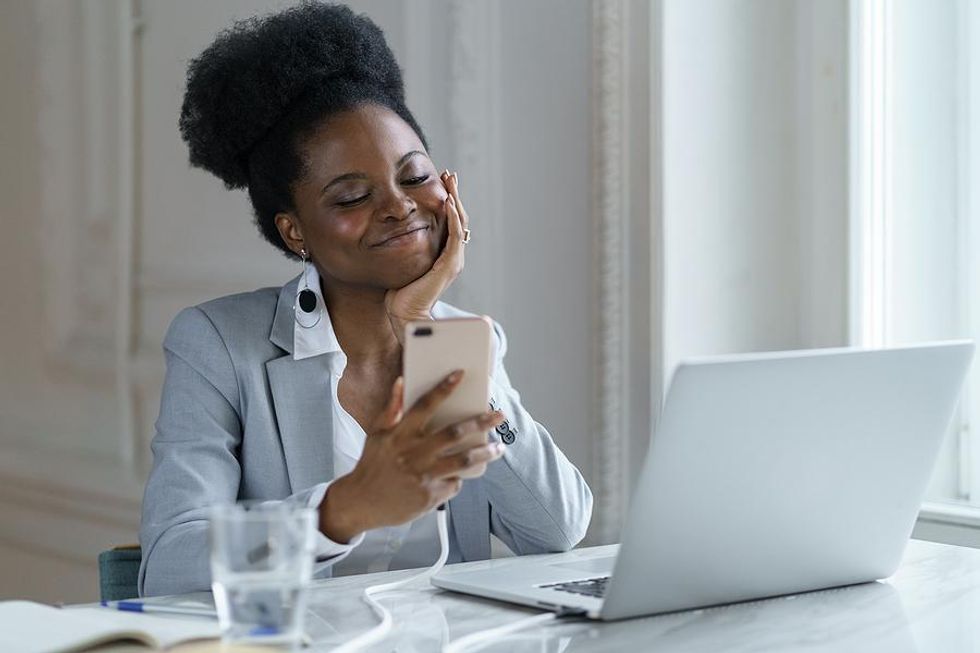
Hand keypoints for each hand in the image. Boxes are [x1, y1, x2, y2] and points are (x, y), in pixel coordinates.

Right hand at [319, 370, 503, 542]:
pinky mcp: (429, 495)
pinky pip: (454, 483)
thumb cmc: (372, 464)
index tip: (460, 374)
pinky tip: (460, 475)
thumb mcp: (376, 434)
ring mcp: (423, 476)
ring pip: (463, 460)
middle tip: (499, 415)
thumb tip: (401, 381)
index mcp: (399, 434)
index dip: (443, 388)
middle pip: (454, 433)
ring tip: (499, 447)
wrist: (361, 502)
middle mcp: (413, 453)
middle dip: (480, 422)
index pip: (424, 405)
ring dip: (485, 453)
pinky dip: (459, 478)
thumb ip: (391, 408)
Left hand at [384, 170, 468, 343]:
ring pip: (460, 223)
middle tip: (449, 175)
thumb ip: (405, 249)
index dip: (447, 201)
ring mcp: (453, 260)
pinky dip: (453, 218)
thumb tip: (392, 233)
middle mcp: (452, 256)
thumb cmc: (400, 293)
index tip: (441, 184)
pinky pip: (455, 236)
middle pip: (459, 218)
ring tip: (450, 182)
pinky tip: (448, 203)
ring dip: (455, 200)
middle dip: (454, 194)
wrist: (406, 314)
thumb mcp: (403, 263)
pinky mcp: (449, 264)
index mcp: (443, 255)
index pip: (450, 222)